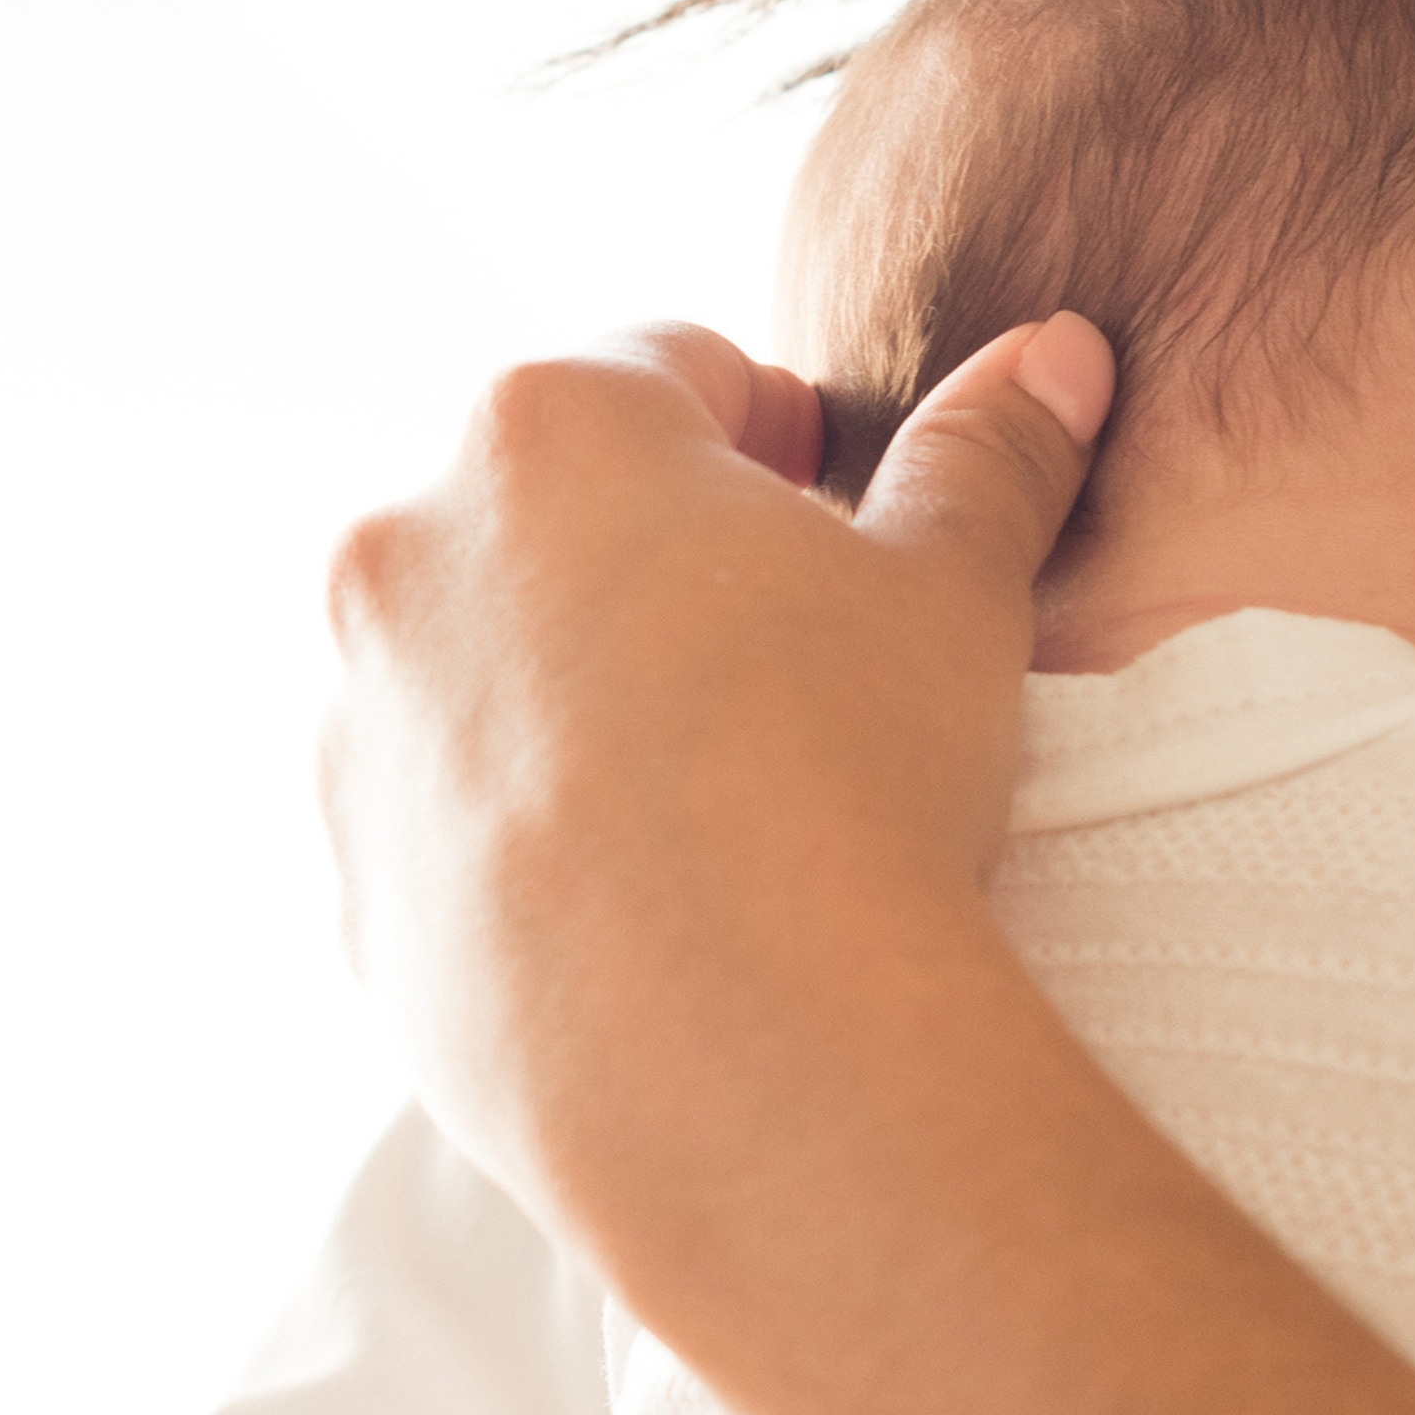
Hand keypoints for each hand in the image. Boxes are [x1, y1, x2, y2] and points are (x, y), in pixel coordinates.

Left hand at [319, 311, 1111, 1262]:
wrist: (748, 1060)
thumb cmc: (854, 776)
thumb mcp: (956, 589)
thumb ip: (991, 453)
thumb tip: (1055, 354)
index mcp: (548, 434)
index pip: (674, 366)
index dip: (780, 430)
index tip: (842, 511)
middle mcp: (408, 556)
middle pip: (556, 509)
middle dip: (665, 558)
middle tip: (798, 654)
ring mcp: (363, 730)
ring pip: (488, 667)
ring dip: (585, 692)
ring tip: (729, 790)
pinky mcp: (358, 891)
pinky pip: (455, 824)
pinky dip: (535, 834)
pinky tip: (661, 897)